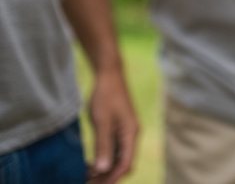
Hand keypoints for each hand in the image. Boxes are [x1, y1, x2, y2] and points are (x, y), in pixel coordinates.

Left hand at [87, 69, 138, 183]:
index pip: (125, 164)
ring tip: (88, 174)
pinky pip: (115, 149)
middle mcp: (132, 135)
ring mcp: (126, 131)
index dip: (111, 177)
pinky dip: (105, 158)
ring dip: (106, 168)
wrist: (109, 75)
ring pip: (119, 157)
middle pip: (124, 163)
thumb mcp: (101, 122)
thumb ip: (103, 146)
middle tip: (88, 181)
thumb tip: (103, 169)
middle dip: (108, 176)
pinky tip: (92, 161)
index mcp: (131, 134)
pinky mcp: (120, 128)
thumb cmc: (105, 96)